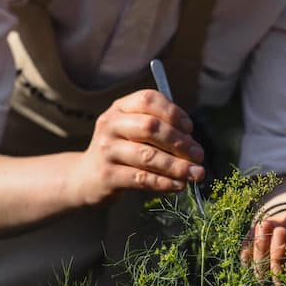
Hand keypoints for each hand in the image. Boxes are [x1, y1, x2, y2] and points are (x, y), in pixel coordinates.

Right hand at [70, 89, 204, 205]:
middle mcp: (110, 124)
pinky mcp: (107, 175)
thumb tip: (193, 145)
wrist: (86, 177)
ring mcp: (106, 150)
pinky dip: (164, 183)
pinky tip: (179, 186)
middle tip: (199, 155)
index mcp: (120, 108)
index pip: (148, 99)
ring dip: (176, 166)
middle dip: (179, 142)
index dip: (173, 112)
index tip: (190, 129)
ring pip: (147, 156)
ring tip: (196, 173)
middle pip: (150, 127)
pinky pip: (141, 178)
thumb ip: (160, 132)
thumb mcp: (134, 133)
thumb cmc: (122, 152)